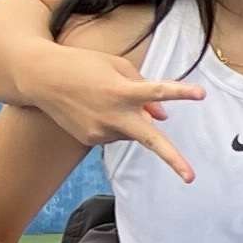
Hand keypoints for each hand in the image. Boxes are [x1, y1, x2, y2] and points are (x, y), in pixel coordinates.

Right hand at [25, 40, 205, 180]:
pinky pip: (115, 133)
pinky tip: (94, 108)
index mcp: (121, 90)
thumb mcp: (116, 66)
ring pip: (131, 130)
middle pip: (150, 139)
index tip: (201, 94)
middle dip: (172, 159)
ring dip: (129, 118)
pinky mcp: (90, 139)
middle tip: (191, 177)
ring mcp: (100, 131)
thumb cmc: (83, 65)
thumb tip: (163, 117)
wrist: (40, 78)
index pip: (157, 92)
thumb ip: (144, 88)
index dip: (180, 93)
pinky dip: (113, 122)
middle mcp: (112, 115)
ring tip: (103, 97)